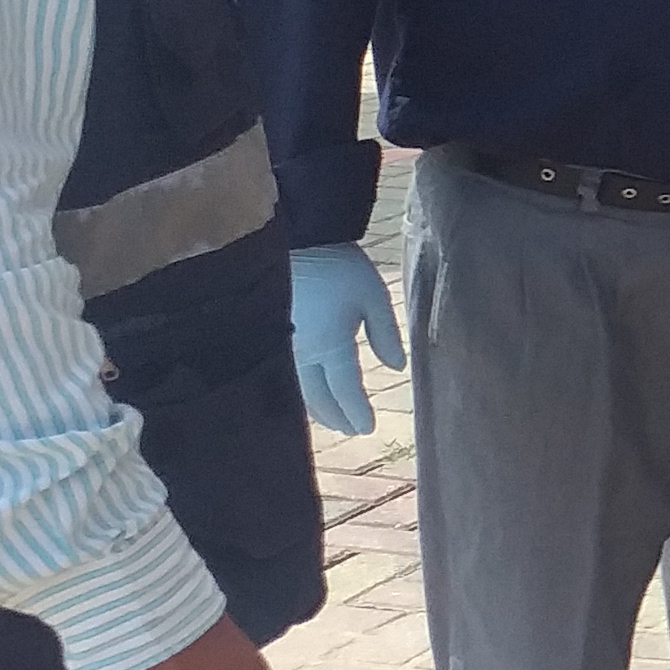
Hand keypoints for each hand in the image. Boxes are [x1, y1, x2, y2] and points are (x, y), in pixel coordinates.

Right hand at [286, 245, 403, 435]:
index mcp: (331, 345)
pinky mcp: (271, 336)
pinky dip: (300, 391)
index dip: (357, 412)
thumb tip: (397, 368)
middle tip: (352, 430)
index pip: (346, 390)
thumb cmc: (339, 266)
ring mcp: (283, 346)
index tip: (368, 428)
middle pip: (320, 398)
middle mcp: (304, 353)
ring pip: (299, 390)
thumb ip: (386, 334)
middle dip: (337, 417)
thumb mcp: (373, 296)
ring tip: (333, 419)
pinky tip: (307, 395)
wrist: (296, 240)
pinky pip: (285, 375)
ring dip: (316, 409)